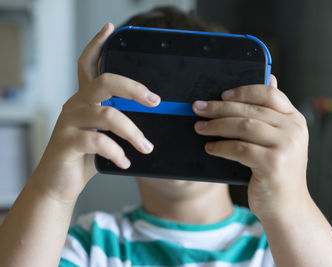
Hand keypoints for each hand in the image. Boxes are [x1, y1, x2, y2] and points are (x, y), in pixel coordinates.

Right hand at [31, 23, 159, 201]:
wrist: (60, 183)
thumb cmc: (85, 156)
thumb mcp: (103, 134)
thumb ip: (118, 120)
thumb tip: (153, 114)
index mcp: (85, 99)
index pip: (88, 65)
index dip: (97, 45)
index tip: (110, 29)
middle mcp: (75, 104)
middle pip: (105, 82)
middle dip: (134, 89)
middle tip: (155, 101)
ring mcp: (69, 122)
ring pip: (108, 115)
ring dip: (133, 132)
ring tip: (146, 147)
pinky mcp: (66, 142)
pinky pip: (98, 142)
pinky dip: (117, 152)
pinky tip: (125, 162)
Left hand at [193, 76, 308, 219]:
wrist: (287, 207)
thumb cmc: (276, 171)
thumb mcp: (278, 141)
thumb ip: (271, 115)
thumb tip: (269, 78)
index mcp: (295, 119)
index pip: (269, 94)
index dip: (243, 91)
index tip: (221, 95)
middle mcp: (294, 129)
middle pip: (251, 109)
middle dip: (220, 108)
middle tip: (198, 108)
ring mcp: (286, 146)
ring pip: (243, 126)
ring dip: (216, 125)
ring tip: (199, 127)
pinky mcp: (273, 164)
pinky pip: (239, 149)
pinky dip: (221, 147)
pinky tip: (210, 148)